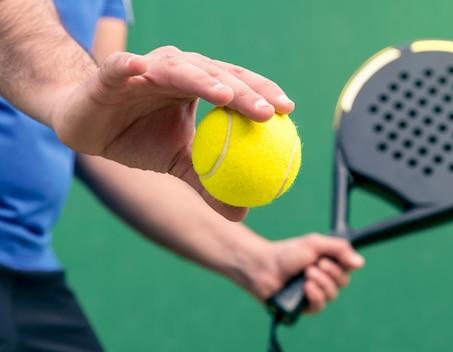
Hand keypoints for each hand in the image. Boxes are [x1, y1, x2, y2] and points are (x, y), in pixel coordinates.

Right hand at [50, 46, 294, 220]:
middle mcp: (177, 70)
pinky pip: (120, 68)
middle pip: (217, 75)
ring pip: (177, 69)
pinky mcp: (111, 74)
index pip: (236, 86)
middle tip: (268, 110)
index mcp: (197, 86)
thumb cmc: (138, 138)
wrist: (85, 127)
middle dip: (245, 90)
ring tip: (224, 96)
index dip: (263, 94)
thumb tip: (243, 213)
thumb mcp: (178, 163)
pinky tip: (139, 69)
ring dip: (201, 79)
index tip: (288, 112)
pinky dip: (128, 66)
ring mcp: (145, 69)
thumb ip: (209, 182)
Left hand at [248, 234, 364, 312]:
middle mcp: (323, 279)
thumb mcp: (315, 244)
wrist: (264, 266)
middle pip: (343, 282)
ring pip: (332, 295)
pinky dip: (315, 295)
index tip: (335, 257)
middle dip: (330, 272)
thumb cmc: (287, 253)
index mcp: (328, 263)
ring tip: (306, 274)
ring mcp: (314, 293)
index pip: (348, 267)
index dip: (345, 264)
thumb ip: (339, 249)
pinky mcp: (304, 306)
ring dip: (321, 282)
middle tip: (314, 264)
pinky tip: (306, 288)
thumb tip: (361, 263)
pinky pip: (320, 306)